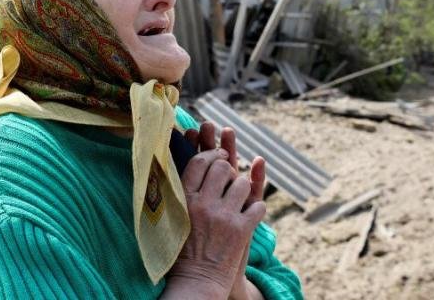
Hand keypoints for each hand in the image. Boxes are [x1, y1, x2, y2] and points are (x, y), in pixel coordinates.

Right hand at [184, 123, 267, 299]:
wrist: (196, 281)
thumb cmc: (182, 249)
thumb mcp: (174, 216)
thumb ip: (181, 192)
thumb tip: (190, 166)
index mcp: (183, 198)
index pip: (199, 162)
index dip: (211, 153)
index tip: (219, 153)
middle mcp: (203, 203)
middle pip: (222, 166)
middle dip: (229, 165)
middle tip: (232, 170)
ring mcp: (223, 216)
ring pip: (243, 183)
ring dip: (245, 187)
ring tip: (241, 195)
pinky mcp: (241, 230)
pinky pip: (258, 205)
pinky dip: (258, 208)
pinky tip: (252, 213)